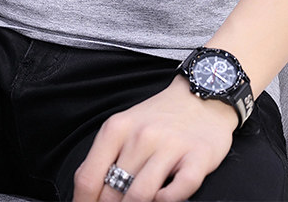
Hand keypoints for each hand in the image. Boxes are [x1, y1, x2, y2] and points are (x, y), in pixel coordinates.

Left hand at [73, 75, 238, 201]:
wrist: (203, 96)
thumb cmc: (161, 117)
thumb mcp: (125, 127)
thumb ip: (102, 157)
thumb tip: (84, 193)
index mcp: (117, 129)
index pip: (88, 179)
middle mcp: (142, 136)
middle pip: (112, 193)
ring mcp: (170, 146)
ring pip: (140, 196)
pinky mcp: (197, 157)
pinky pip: (176, 193)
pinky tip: (161, 199)